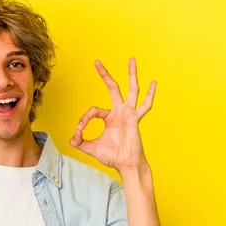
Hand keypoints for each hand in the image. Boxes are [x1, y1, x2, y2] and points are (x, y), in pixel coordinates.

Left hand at [69, 58, 154, 172]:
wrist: (126, 165)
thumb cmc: (112, 156)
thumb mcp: (90, 148)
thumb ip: (79, 142)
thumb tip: (72, 137)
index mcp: (109, 118)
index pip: (93, 110)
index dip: (83, 119)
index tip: (79, 131)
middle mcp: (119, 112)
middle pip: (112, 88)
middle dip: (105, 75)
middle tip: (97, 62)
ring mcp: (129, 113)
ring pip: (131, 90)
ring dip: (131, 74)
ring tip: (131, 60)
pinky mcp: (136, 119)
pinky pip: (144, 106)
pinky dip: (150, 95)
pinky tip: (153, 83)